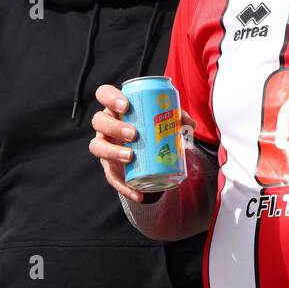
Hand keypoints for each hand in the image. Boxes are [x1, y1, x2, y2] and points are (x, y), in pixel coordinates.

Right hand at [89, 84, 194, 202]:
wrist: (147, 152)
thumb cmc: (152, 128)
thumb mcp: (164, 120)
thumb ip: (177, 117)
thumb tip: (190, 124)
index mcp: (116, 107)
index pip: (104, 94)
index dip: (111, 97)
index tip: (126, 105)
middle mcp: (105, 125)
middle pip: (99, 121)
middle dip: (115, 127)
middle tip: (133, 134)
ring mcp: (104, 145)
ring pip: (97, 147)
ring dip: (112, 151)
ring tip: (130, 156)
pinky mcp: (109, 167)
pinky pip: (111, 177)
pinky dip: (124, 186)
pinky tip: (137, 193)